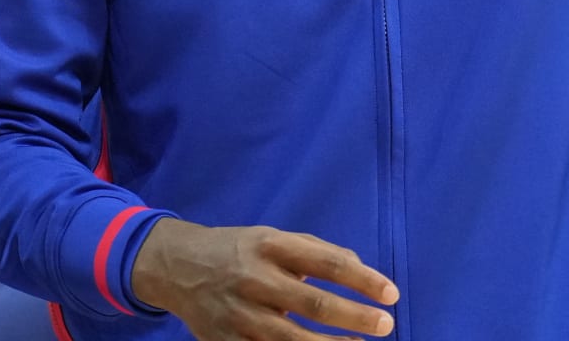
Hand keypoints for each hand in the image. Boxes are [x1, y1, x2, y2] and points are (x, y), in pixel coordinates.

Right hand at [131, 219, 398, 339]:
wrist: (177, 266)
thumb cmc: (238, 250)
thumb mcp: (273, 237)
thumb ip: (316, 251)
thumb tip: (359, 267)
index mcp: (270, 246)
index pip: (327, 263)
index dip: (363, 279)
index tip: (391, 294)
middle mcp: (255, 278)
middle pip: (314, 304)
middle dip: (355, 318)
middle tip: (385, 325)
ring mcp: (239, 314)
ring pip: (293, 340)